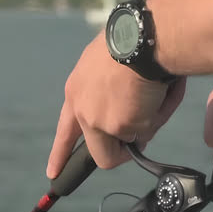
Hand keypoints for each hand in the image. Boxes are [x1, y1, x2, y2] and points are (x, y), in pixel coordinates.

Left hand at [47, 31, 185, 177]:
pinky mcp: (117, 127)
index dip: (60, 153)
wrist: (142, 38)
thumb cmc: (132, 43)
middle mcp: (82, 108)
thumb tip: (129, 118)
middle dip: (123, 149)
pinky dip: (157, 118)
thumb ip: (110, 93)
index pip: (65, 129)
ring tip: (155, 95)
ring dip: (146, 125)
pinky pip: (145, 135)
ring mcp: (97, 120)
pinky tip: (159, 95)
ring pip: (129, 143)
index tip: (52, 173)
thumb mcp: (109, 67)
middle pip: (100, 151)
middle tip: (142, 135)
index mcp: (77, 90)